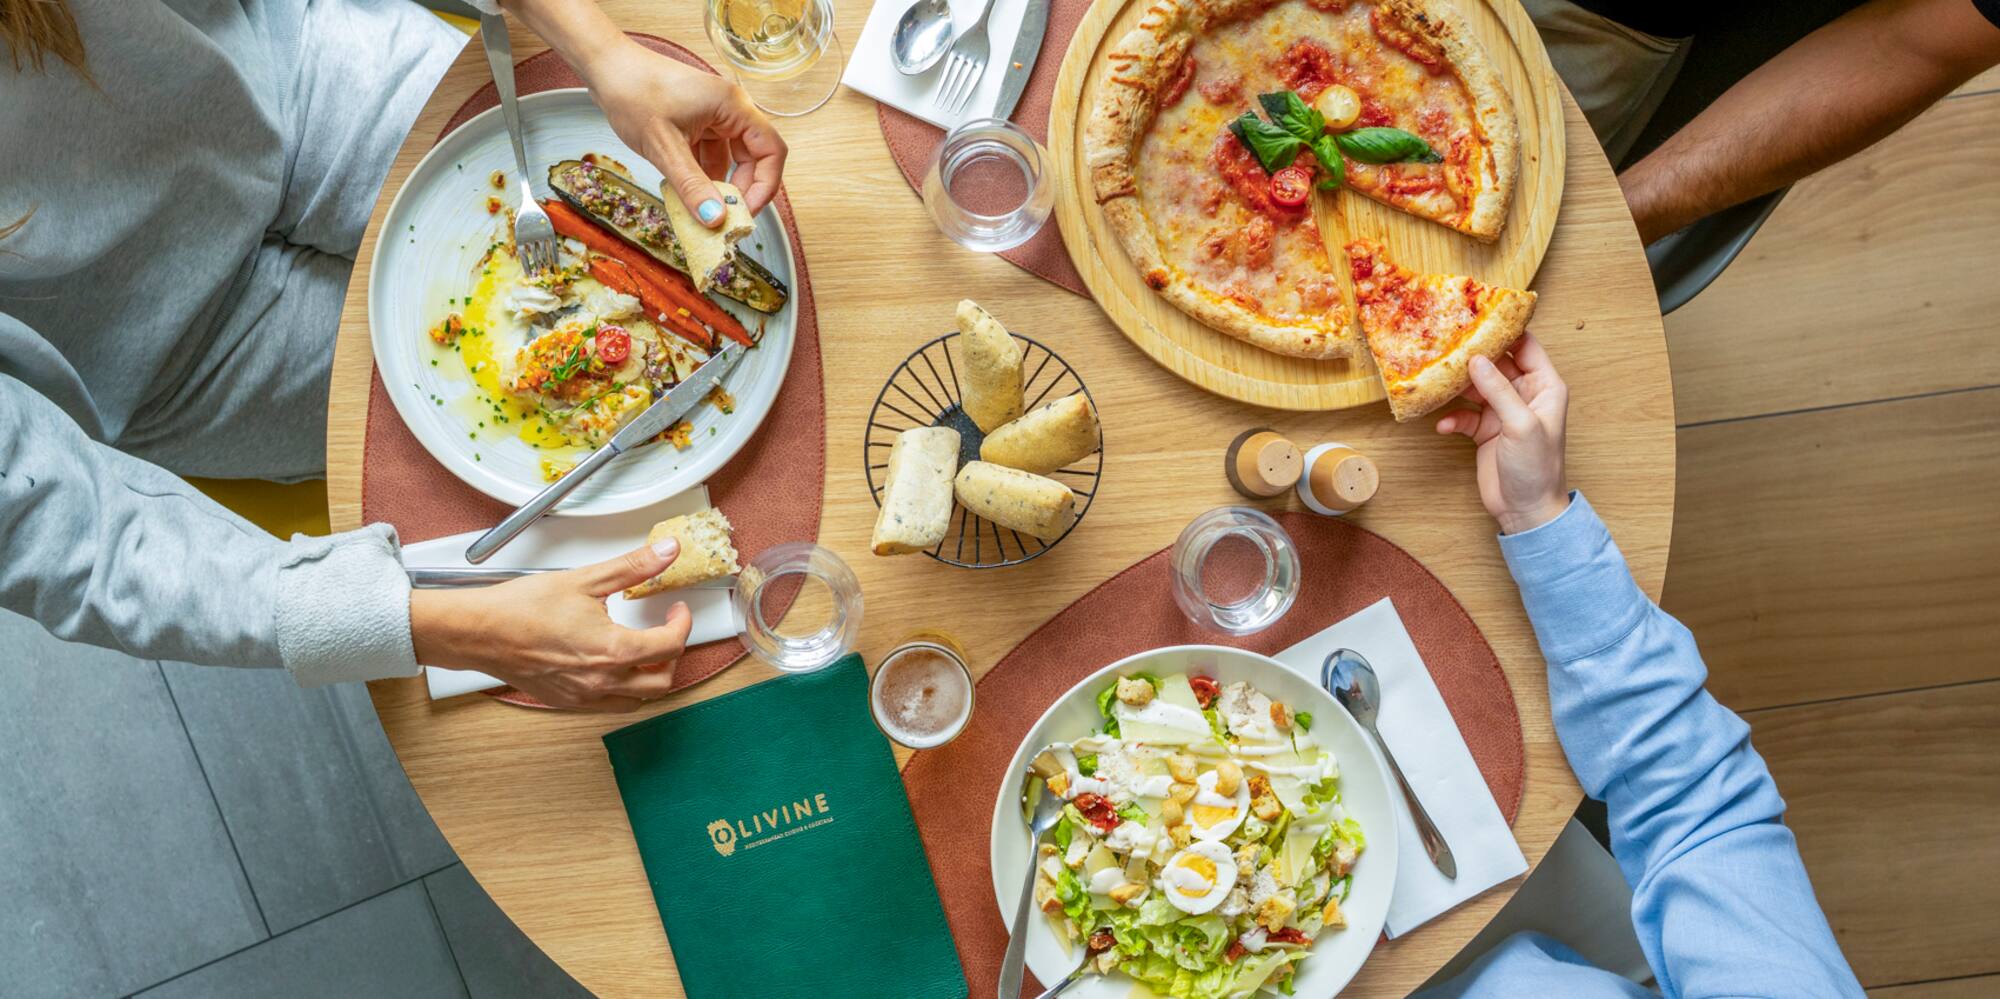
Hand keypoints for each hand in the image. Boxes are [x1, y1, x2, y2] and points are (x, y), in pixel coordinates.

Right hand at [409, 539, 693, 711]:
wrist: (480, 632)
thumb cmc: (523, 608)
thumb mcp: (586, 579)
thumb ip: (633, 566)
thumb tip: (667, 551)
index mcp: (613, 651)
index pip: (670, 646)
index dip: (682, 624)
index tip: (676, 611)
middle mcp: (602, 681)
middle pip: (661, 682)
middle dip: (672, 656)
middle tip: (665, 631)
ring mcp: (584, 696)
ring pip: (637, 701)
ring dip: (650, 678)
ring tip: (644, 651)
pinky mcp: (567, 702)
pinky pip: (609, 706)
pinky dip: (622, 690)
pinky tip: (613, 666)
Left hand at [579, 39, 787, 224]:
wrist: (605, 67)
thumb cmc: (633, 91)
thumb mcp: (664, 147)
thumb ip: (692, 186)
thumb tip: (715, 219)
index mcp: (733, 106)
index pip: (771, 151)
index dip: (764, 186)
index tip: (745, 213)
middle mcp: (729, 109)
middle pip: (754, 158)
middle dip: (740, 190)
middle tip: (722, 218)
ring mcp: (713, 115)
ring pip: (730, 160)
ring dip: (717, 185)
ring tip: (700, 209)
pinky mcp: (697, 122)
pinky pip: (709, 155)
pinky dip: (701, 176)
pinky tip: (685, 192)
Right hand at [1434, 334, 1570, 534]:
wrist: (1526, 510)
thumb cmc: (1537, 468)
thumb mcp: (1520, 425)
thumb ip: (1498, 391)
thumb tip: (1476, 359)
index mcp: (1544, 387)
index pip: (1526, 347)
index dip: (1505, 331)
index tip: (1478, 317)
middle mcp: (1524, 394)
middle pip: (1496, 363)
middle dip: (1473, 356)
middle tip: (1446, 344)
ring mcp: (1503, 412)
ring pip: (1476, 387)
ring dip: (1457, 387)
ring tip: (1436, 381)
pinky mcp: (1485, 430)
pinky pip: (1464, 415)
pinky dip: (1453, 418)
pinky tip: (1444, 425)